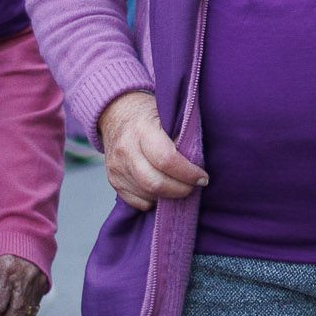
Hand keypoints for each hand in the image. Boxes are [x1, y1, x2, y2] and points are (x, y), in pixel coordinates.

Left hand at [0, 255, 49, 315]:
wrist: (24, 234)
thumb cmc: (1, 250)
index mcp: (4, 271)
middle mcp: (22, 278)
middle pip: (14, 314)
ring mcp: (36, 282)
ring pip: (27, 313)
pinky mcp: (44, 284)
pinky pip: (35, 307)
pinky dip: (25, 313)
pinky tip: (16, 310)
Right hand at [100, 89, 205, 212]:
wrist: (117, 113)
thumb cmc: (150, 114)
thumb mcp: (168, 115)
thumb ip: (182, 136)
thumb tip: (197, 163)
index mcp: (142, 129)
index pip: (166, 159)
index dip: (188, 173)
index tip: (202, 177)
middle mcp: (126, 149)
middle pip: (155, 183)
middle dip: (181, 190)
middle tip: (194, 186)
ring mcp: (117, 166)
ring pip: (147, 194)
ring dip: (169, 197)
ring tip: (181, 187)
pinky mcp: (113, 179)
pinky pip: (137, 201)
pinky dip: (154, 200)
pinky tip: (164, 191)